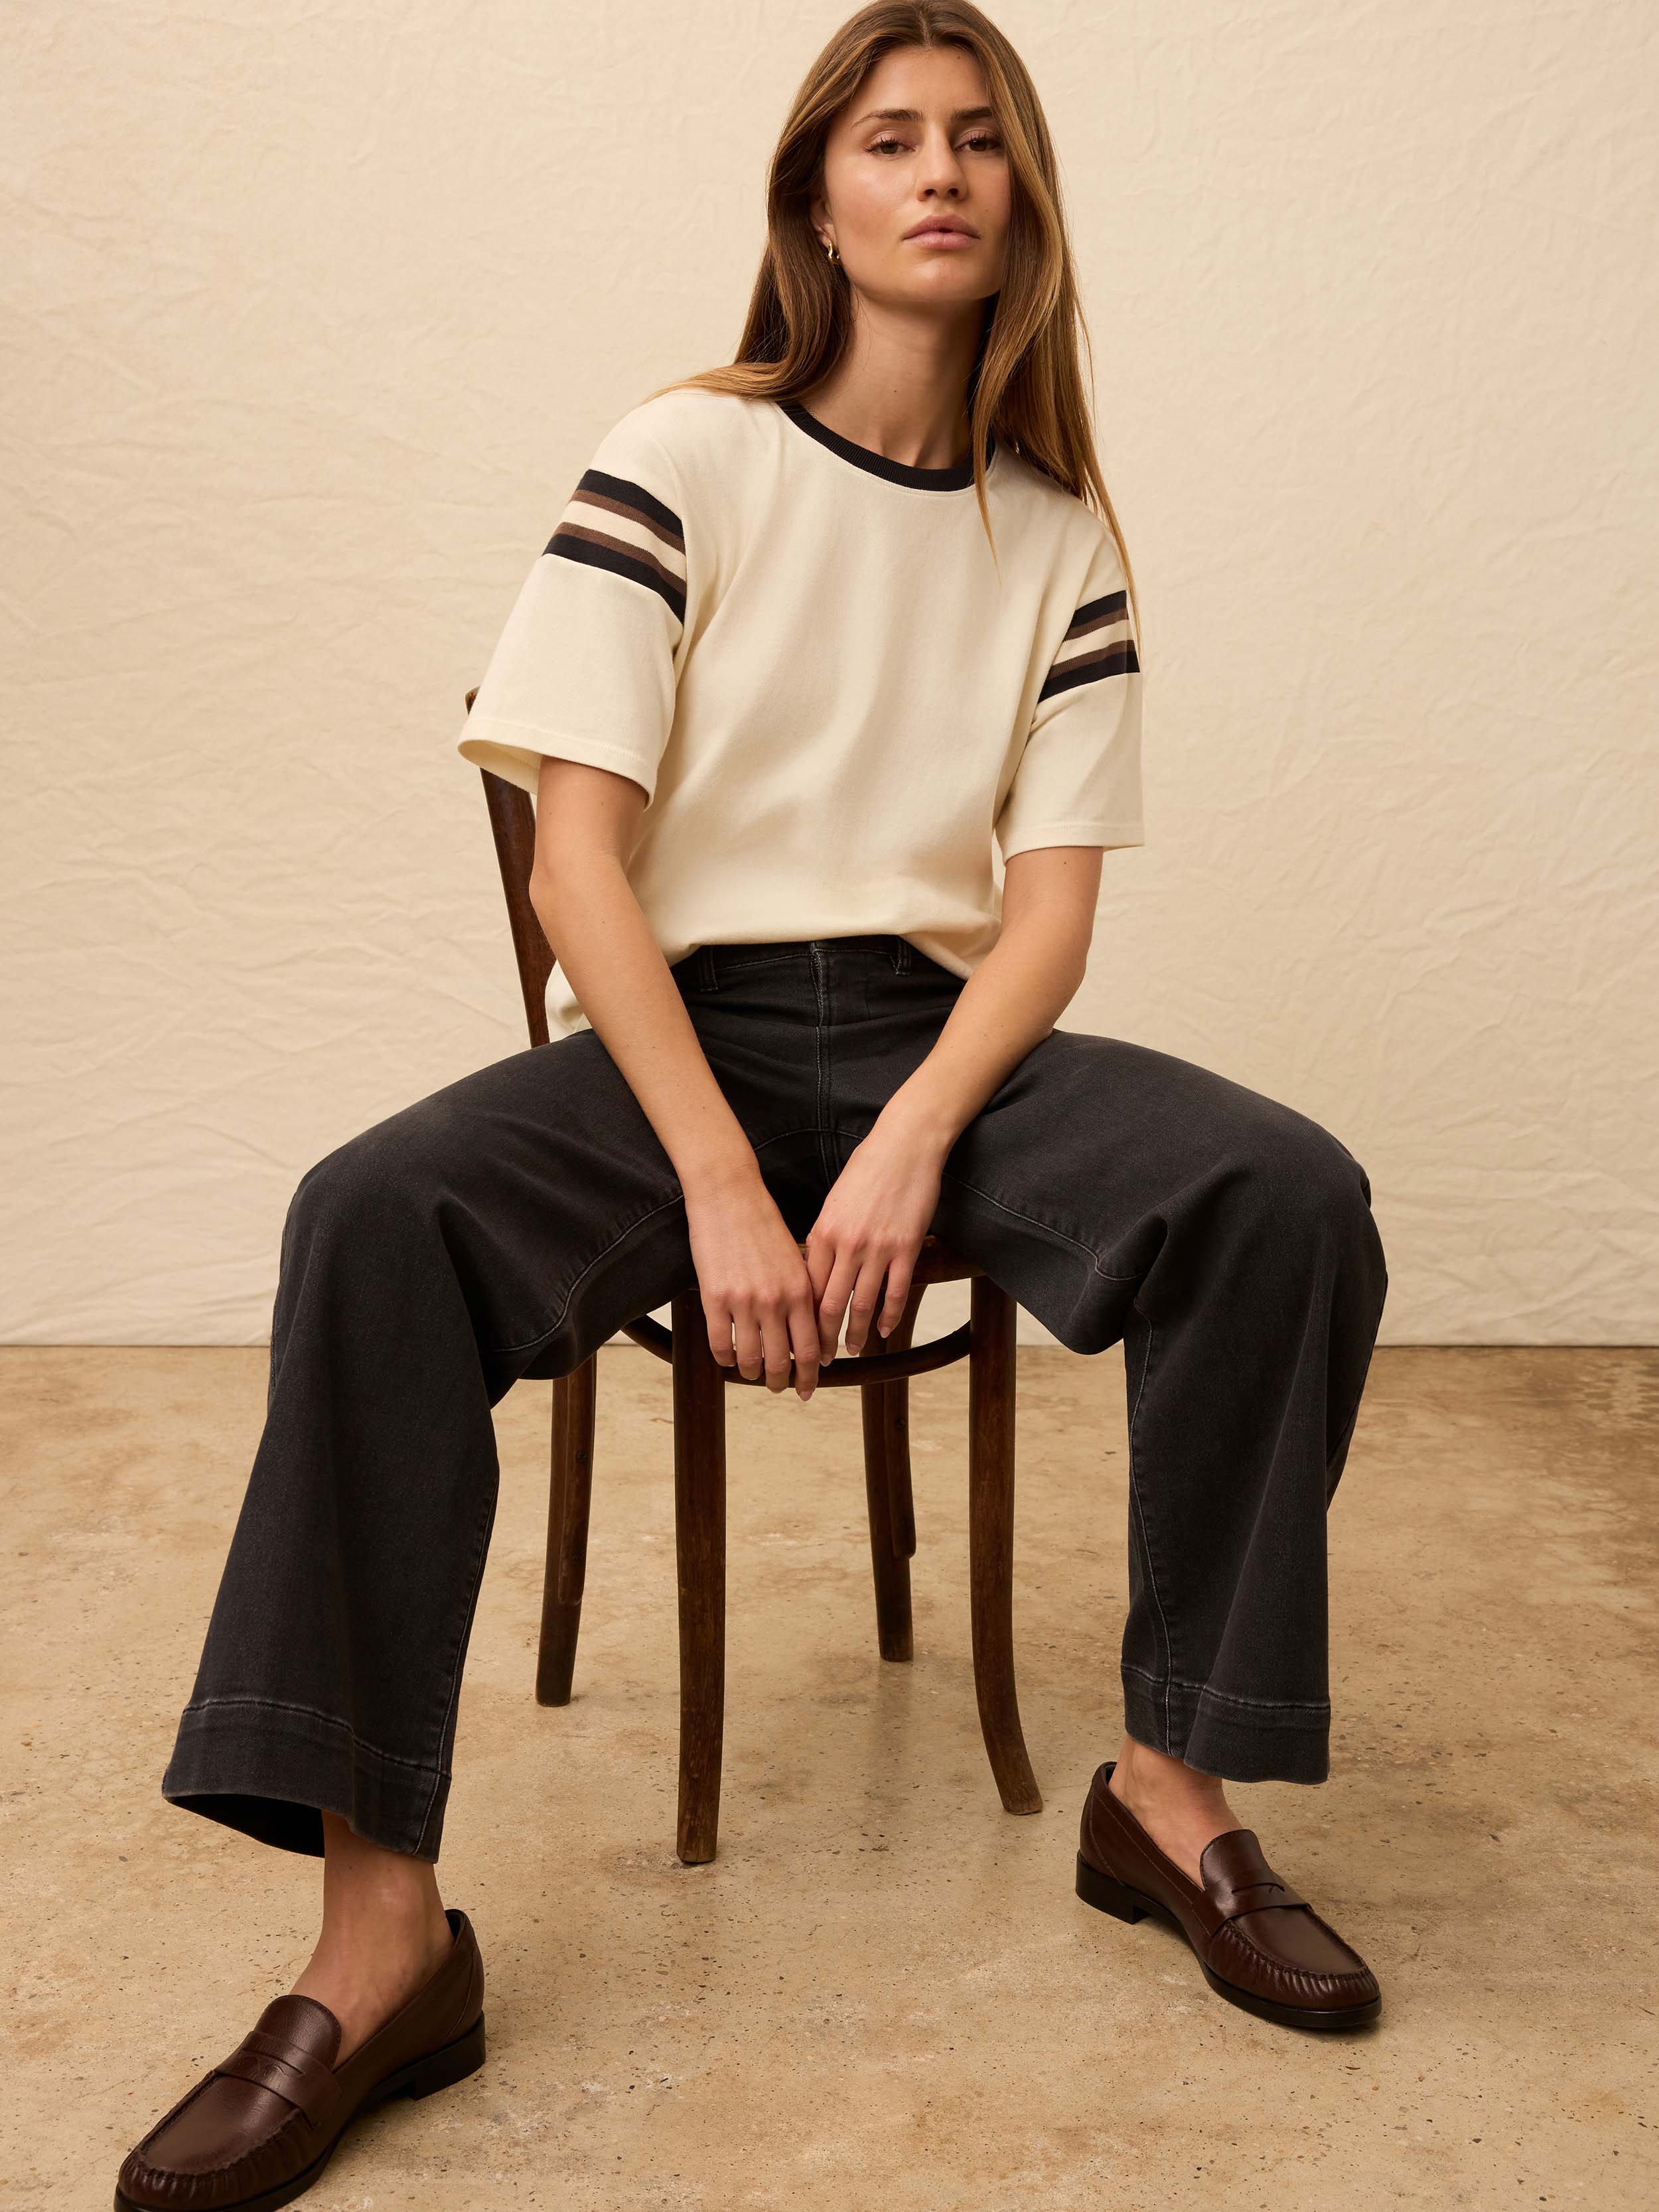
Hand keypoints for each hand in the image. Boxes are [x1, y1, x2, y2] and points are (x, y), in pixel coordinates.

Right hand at [683, 1171, 823, 1399]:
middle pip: (782, 1361)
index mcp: (801, 1291)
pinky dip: (725, 1359)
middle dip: (782, 1382)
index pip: (811, 1347)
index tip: (809, 1386)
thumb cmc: (763, 1224)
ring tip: (752, 1374)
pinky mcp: (714, 1299)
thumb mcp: (795, 1259)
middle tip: (779, 1388)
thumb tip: (806, 1330)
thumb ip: (802, 1294)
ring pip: (751, 1358)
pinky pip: (721, 1345)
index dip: (812, 1374)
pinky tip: (728, 1358)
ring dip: (753, 1373)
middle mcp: (776, 1301)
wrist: (729, 1195)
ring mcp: (744, 1301)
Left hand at [805, 1114, 945, 1358]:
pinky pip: (896, 1291)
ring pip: (862, 1303)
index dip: (801, 1319)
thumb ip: (825, 1237)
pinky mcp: (906, 1247)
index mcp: (823, 1233)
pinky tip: (886, 1330)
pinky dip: (890, 1315)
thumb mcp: (835, 1203)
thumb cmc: (867, 1169)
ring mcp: (877, 1247)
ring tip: (853, 1349)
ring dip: (856, 1332)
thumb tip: (814, 1268)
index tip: (798, 1338)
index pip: (807, 1288)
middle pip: (829, 1303)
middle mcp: (846, 1244)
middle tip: (819, 1360)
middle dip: (823, 1337)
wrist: (905, 1144)